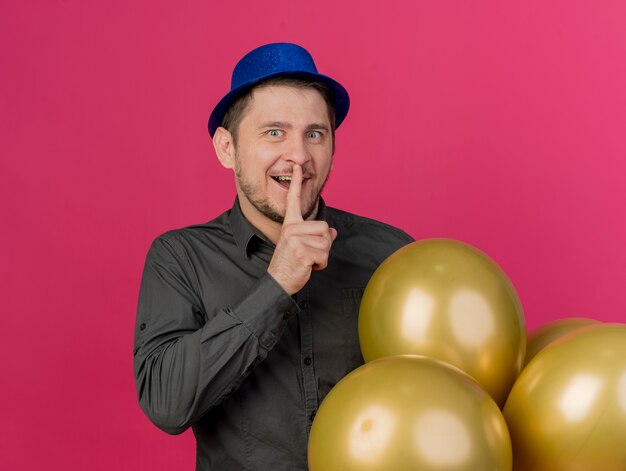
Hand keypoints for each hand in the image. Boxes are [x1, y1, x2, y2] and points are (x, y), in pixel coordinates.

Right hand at [267, 164, 337, 294]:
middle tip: (308, 255)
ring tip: (307, 261)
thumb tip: (333, 231)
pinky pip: (324, 256)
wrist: (278, 282)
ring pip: (326, 242)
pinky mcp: (301, 251)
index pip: (293, 201)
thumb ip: (317, 237)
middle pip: (324, 228)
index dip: (296, 183)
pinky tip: (308, 267)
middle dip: (323, 245)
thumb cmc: (290, 265)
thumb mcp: (303, 247)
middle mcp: (291, 229)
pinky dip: (321, 265)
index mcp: (290, 225)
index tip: (296, 167)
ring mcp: (295, 239)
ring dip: (322, 256)